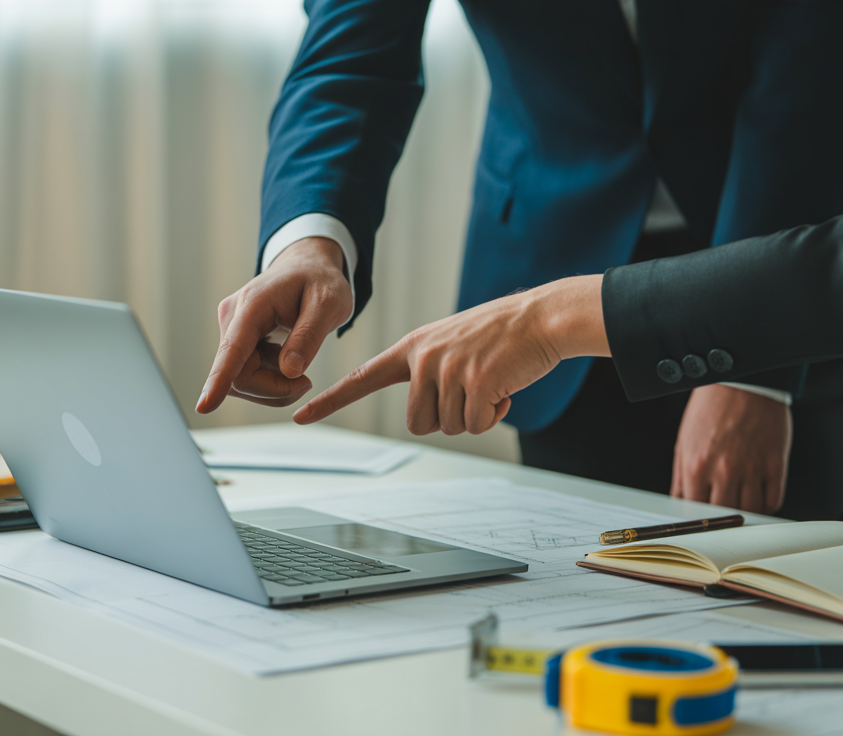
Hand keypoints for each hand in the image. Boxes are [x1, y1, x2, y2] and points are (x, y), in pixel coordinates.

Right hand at [196, 238, 352, 412]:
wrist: (307, 266)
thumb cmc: (320, 281)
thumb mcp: (329, 304)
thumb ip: (309, 336)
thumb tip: (289, 370)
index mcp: (253, 304)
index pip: (232, 349)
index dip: (219, 380)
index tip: (204, 406)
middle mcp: (233, 317)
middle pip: (239, 375)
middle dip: (274, 389)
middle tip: (307, 382)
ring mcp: (231, 328)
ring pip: (240, 380)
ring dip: (273, 387)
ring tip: (301, 366)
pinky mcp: (235, 338)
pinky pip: (245, 374)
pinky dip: (270, 380)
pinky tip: (288, 360)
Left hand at [294, 275, 607, 433]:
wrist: (541, 318)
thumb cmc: (501, 335)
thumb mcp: (452, 344)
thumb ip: (429, 371)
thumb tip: (426, 414)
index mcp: (412, 348)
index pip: (361, 379)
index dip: (331, 402)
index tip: (302, 417)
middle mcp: (423, 358)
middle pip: (418, 423)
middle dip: (447, 418)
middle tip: (471, 391)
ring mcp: (448, 369)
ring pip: (449, 426)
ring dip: (474, 415)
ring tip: (490, 382)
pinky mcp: (475, 382)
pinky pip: (476, 425)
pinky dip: (493, 416)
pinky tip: (503, 389)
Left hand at [671, 384, 792, 513]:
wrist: (742, 382)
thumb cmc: (711, 408)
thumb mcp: (685, 441)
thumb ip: (681, 476)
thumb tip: (680, 501)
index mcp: (697, 465)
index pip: (694, 510)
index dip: (698, 518)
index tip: (702, 520)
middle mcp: (724, 470)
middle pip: (724, 515)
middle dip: (722, 517)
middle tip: (723, 515)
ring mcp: (752, 468)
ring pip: (751, 512)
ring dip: (746, 514)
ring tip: (742, 505)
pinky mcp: (775, 464)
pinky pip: (774, 500)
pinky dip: (767, 506)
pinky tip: (759, 498)